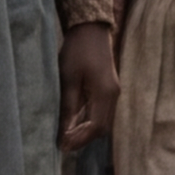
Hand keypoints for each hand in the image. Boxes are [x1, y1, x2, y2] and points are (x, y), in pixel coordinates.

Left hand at [57, 21, 119, 149]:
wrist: (90, 29)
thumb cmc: (77, 51)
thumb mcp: (68, 80)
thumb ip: (68, 108)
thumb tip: (64, 133)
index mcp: (105, 94)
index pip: (96, 127)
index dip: (79, 139)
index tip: (61, 145)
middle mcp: (113, 96)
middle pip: (102, 128)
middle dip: (83, 139)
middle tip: (63, 144)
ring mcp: (113, 92)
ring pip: (102, 122)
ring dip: (86, 131)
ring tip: (66, 136)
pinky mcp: (108, 89)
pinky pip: (101, 112)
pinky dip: (88, 121)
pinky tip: (74, 122)